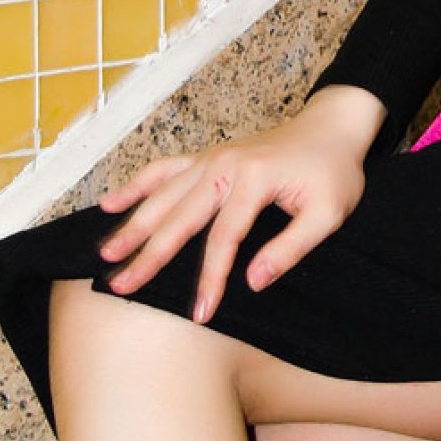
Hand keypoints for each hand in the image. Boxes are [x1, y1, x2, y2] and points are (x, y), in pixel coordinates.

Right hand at [94, 84, 386, 321]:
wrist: (331, 127)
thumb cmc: (334, 172)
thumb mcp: (329, 214)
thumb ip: (291, 248)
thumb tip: (253, 282)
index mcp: (254, 180)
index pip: (224, 239)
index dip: (210, 278)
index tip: (199, 313)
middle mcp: (224, 166)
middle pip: (178, 218)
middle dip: (148, 255)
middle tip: (120, 285)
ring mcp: (211, 159)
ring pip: (162, 195)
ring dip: (132, 225)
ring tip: (106, 254)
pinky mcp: (207, 157)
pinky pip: (163, 169)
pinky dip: (136, 186)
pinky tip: (110, 205)